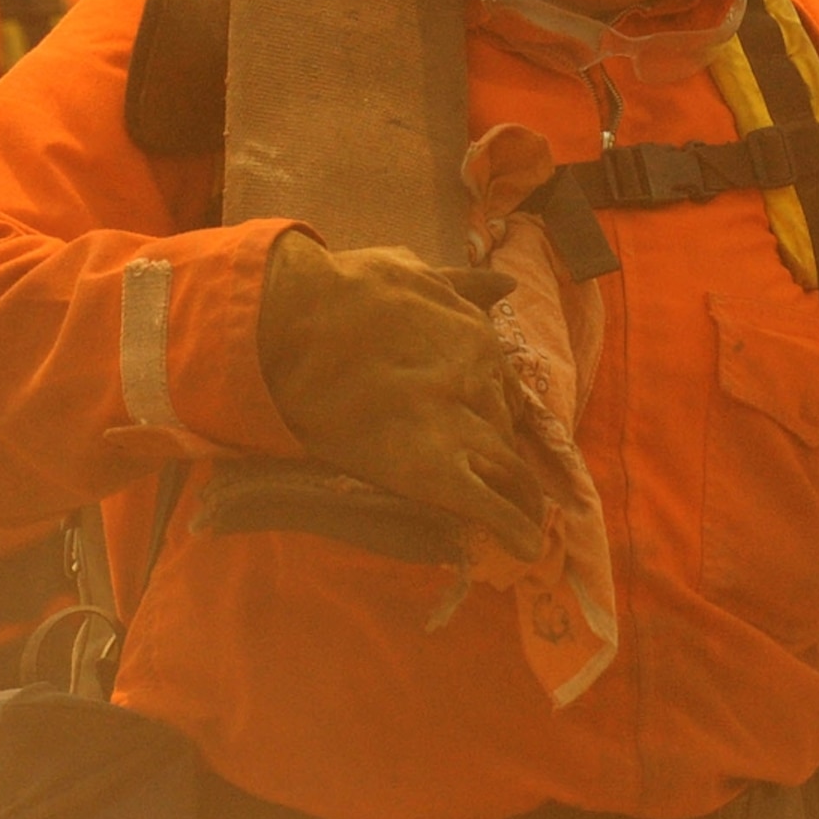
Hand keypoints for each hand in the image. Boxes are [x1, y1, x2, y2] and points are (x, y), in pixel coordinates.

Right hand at [254, 232, 544, 557]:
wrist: (291, 316)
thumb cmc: (341, 290)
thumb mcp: (412, 270)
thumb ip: (462, 285)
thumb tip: (507, 284)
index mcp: (476, 337)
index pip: (502, 389)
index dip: (493, 418)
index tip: (486, 434)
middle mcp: (479, 380)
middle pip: (505, 432)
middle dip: (503, 458)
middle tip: (503, 485)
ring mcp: (458, 425)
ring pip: (510, 471)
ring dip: (522, 499)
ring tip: (528, 523)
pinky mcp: (434, 468)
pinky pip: (488, 507)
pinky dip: (512, 530)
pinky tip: (524, 548)